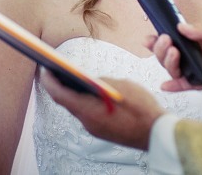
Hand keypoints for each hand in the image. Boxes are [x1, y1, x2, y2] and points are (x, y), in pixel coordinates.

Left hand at [39, 69, 165, 149]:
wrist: (156, 133)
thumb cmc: (141, 109)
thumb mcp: (120, 85)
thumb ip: (101, 81)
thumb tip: (90, 80)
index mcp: (89, 110)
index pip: (59, 94)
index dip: (49, 80)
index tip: (45, 68)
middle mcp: (87, 122)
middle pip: (66, 102)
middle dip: (59, 86)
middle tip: (56, 70)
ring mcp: (94, 128)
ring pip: (77, 108)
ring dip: (73, 94)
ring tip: (72, 78)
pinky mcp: (102, 131)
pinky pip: (87, 114)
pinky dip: (84, 102)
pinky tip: (90, 92)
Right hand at [146, 10, 201, 91]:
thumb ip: (200, 28)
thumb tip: (180, 28)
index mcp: (196, 38)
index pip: (172, 40)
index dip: (159, 40)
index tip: (149, 37)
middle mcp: (196, 54)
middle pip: (169, 56)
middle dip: (161, 49)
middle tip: (165, 41)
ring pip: (176, 70)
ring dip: (168, 62)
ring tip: (172, 52)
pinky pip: (190, 85)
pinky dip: (177, 86)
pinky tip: (166, 84)